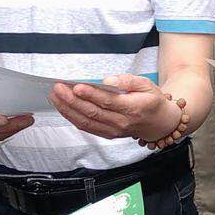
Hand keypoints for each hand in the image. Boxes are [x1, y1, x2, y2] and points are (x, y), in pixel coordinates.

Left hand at [52, 75, 176, 140]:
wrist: (159, 123)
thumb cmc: (152, 101)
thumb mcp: (147, 84)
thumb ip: (128, 80)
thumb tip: (108, 80)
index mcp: (132, 108)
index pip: (107, 101)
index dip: (90, 94)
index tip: (76, 86)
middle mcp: (121, 122)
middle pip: (92, 112)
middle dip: (72, 100)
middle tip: (58, 88)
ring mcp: (113, 130)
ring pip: (86, 121)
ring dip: (68, 109)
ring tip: (55, 96)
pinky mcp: (107, 134)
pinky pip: (86, 127)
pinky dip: (72, 118)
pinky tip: (63, 107)